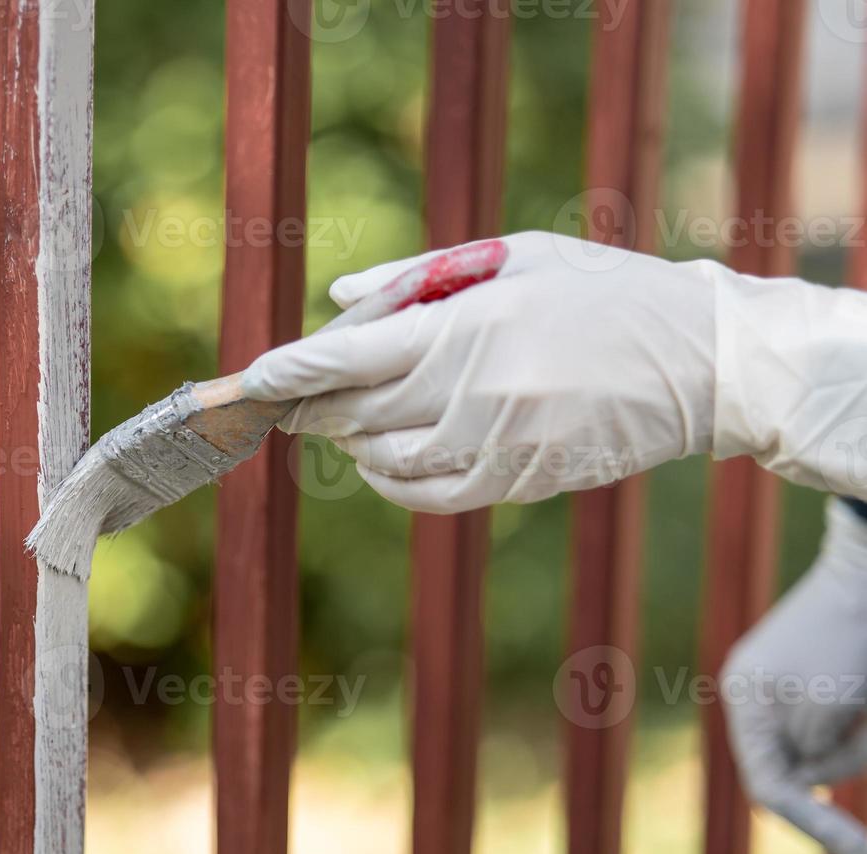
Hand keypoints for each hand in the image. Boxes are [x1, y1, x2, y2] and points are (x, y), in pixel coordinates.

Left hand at [241, 230, 866, 511]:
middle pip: (352, 414)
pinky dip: (389, 481)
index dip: (291, 370)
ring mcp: (495, 444)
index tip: (254, 377)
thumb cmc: (600, 293)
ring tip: (346, 419)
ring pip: (382, 459)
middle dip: (309, 406)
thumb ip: (418, 275)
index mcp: (467, 325)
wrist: (699, 362)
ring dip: (349, 442)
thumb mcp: (514, 257)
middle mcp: (473, 391)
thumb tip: (339, 297)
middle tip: (288, 397)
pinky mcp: (516, 482)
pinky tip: (382, 461)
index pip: (349, 356)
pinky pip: (427, 496)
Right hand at [722, 498, 866, 853]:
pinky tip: (863, 697)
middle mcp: (760, 699)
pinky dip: (858, 729)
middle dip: (844, 763)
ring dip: (858, 744)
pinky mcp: (821, 684)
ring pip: (825, 751)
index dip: (811, 824)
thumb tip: (807, 780)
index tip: (859, 851)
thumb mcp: (827, 705)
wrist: (866, 572)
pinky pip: (838, 729)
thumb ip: (812, 751)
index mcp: (747, 701)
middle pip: (798, 770)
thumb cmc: (846, 636)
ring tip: (866, 699)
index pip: (769, 784)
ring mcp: (789, 691)